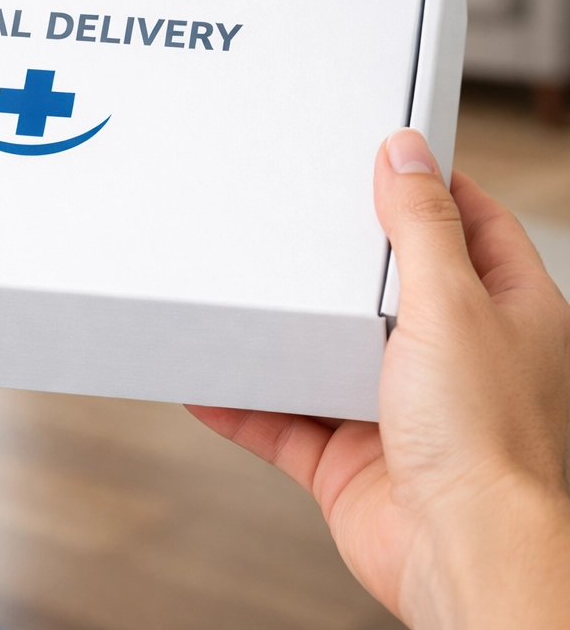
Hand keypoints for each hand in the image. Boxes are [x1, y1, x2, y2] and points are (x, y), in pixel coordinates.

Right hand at [189, 129, 569, 628]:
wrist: (462, 558)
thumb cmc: (484, 443)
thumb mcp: (449, 304)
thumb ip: (421, 227)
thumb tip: (406, 153)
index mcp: (503, 313)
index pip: (472, 225)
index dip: (431, 185)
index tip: (382, 155)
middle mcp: (453, 357)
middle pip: (390, 285)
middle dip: (341, 256)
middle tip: (298, 214)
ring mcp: (396, 406)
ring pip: (327, 353)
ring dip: (284, 333)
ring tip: (243, 292)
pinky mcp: (349, 453)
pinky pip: (283, 418)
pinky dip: (244, 401)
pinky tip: (208, 380)